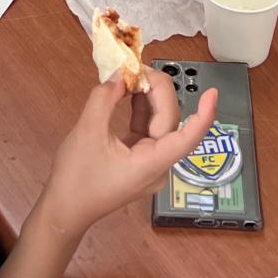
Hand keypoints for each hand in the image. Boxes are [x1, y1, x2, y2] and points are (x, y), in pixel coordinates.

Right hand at [37, 72, 217, 240]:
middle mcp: (158, 165)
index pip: (188, 138)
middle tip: (137, 66)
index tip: (213, 93)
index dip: (203, 115)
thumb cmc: (76, 178)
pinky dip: (139, 110)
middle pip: (169, 122)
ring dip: (148, 98)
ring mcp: (149, 164)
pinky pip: (146, 130)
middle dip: (158, 91)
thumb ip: (105, 99)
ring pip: (158, 124)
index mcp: (152, 163)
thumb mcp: (87, 132)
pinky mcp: (138, 161)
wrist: (64, 211)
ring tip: (132, 73)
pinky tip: (129, 91)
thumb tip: (121, 75)